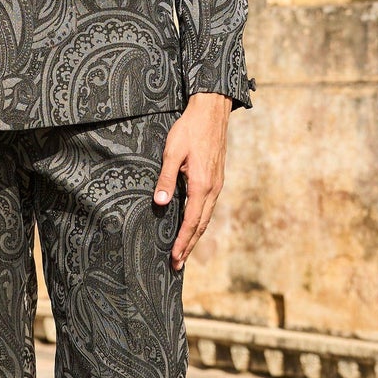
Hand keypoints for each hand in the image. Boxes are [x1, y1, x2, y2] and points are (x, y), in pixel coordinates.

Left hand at [154, 93, 230, 269]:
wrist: (211, 111)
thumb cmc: (189, 129)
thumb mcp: (172, 152)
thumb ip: (166, 179)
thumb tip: (160, 204)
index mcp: (201, 184)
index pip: (192, 221)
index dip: (183, 242)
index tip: (174, 258)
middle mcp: (213, 188)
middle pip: (201, 225)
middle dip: (189, 246)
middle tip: (177, 265)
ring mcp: (217, 184)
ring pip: (206, 217)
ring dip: (195, 236)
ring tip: (184, 252)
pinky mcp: (216, 179)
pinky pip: (209, 207)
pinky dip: (200, 222)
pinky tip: (193, 226)